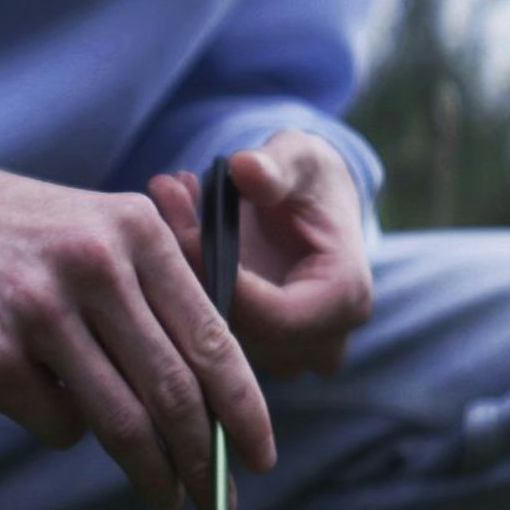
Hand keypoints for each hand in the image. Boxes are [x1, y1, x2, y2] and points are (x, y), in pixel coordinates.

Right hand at [0, 129, 275, 509]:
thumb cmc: (38, 236)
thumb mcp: (111, 231)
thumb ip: (167, 295)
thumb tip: (223, 404)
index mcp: (140, 232)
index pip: (213, 341)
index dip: (245, 410)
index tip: (261, 457)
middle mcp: (95, 266)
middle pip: (172, 393)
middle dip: (204, 459)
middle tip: (220, 500)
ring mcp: (38, 311)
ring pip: (119, 422)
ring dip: (151, 472)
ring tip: (165, 494)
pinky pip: (57, 425)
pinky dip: (71, 431)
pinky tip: (62, 408)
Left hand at [147, 129, 373, 375]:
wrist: (316, 203)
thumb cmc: (313, 179)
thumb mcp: (300, 157)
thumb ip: (276, 165)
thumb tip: (244, 167)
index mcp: (345, 299)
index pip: (274, 316)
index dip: (224, 280)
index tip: (186, 229)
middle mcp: (322, 340)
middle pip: (243, 327)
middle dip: (195, 268)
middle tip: (164, 200)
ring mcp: (289, 352)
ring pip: (220, 330)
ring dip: (184, 271)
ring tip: (168, 201)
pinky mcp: (259, 348)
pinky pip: (213, 325)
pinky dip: (188, 279)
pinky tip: (172, 222)